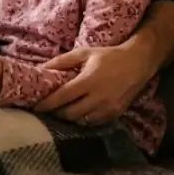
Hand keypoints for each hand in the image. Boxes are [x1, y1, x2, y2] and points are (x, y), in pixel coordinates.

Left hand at [33, 43, 153, 124]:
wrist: (138, 62)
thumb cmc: (108, 56)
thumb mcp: (84, 53)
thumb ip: (62, 61)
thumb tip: (42, 67)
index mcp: (88, 80)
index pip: (62, 97)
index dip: (47, 104)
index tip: (35, 107)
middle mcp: (98, 97)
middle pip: (70, 113)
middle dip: (57, 112)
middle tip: (49, 108)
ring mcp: (109, 107)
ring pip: (82, 120)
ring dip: (70, 117)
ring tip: (64, 110)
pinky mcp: (116, 113)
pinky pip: (95, 122)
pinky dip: (85, 119)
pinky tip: (81, 111)